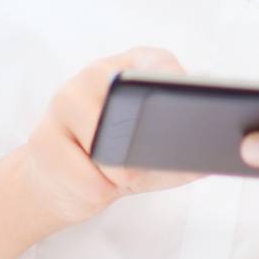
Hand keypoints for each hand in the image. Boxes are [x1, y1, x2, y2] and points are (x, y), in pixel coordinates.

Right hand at [20, 46, 205, 228]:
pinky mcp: (42, 137)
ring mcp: (66, 100)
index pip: (162, 65)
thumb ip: (186, 156)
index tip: (185, 110)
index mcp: (130, 68)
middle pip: (131, 106)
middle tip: (139, 165)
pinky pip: (87, 178)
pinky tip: (86, 183)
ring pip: (107, 148)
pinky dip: (95, 193)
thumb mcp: (157, 161)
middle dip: (140, 146)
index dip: (176, 88)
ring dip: (117, 177)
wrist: (55, 184)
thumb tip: (215, 157)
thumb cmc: (115, 167)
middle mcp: (96, 74)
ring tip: (110, 175)